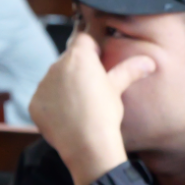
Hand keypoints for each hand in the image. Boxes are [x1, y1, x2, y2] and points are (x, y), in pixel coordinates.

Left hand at [28, 32, 156, 184]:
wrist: (87, 145)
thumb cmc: (105, 114)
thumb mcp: (117, 89)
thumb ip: (130, 70)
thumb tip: (150, 62)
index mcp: (79, 57)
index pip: (83, 40)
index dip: (92, 49)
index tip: (98, 62)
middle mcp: (56, 66)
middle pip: (68, 60)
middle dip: (77, 70)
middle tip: (91, 89)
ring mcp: (43, 85)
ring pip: (54, 79)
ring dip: (63, 86)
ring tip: (79, 106)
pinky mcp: (34, 103)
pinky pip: (44, 98)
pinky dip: (52, 105)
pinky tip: (66, 117)